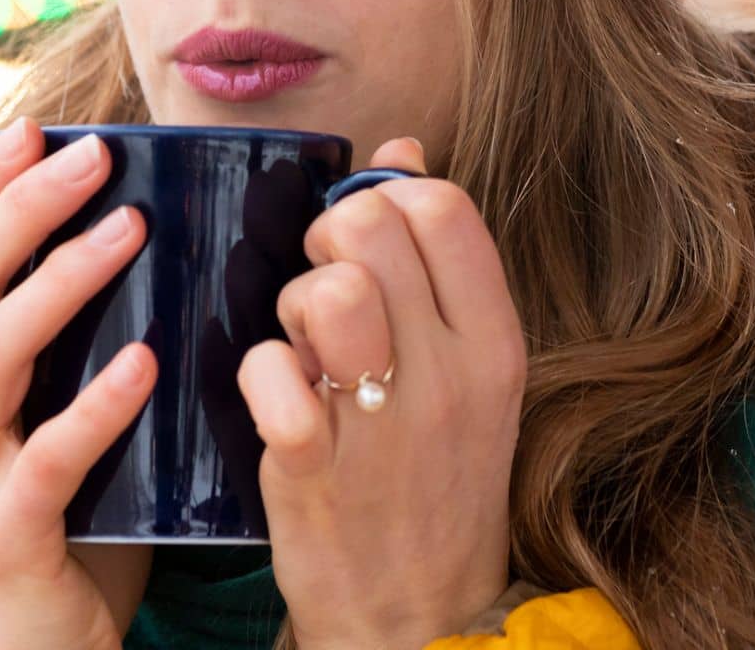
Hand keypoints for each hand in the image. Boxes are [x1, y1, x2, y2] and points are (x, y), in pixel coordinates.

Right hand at [0, 118, 156, 649]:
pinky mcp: (7, 538)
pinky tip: (145, 363)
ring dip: (57, 282)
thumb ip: (98, 340)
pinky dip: (96, 405)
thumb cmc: (79, 523)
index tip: (36, 127)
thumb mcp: (72, 414)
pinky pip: (46, 461)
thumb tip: (178, 236)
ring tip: (129, 229)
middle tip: (94, 153)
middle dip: (19, 206)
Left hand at [237, 139, 526, 649]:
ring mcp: (388, 424)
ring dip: (295, 301)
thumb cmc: (434, 477)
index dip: (384, 201)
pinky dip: (259, 374)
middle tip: (321, 292)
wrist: (421, 618)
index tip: (366, 246)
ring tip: (301, 344)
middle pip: (371, 227)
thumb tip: (401, 151)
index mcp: (495, 340)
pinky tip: (277, 402)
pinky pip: (272, 372)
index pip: (442, 206)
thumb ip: (438, 260)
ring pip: (329, 289)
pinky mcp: (316, 470)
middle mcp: (452, 374)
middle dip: (325, 240)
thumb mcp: (467, 368)